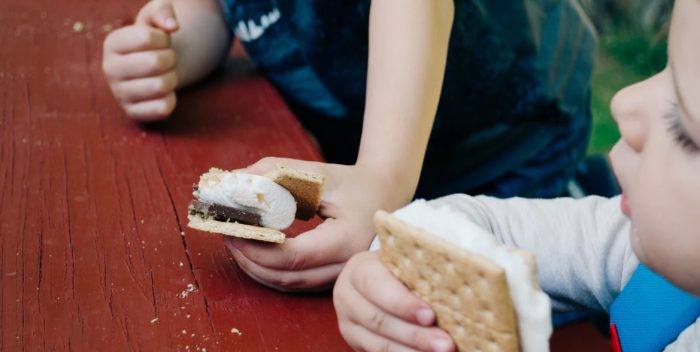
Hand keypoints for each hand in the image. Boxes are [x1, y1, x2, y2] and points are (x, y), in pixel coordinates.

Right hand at [102, 0, 178, 120]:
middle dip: (171, 59)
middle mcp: (109, 69)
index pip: (146, 38)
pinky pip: (162, 108)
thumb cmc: (154, 41)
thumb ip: (163, 10)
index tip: (162, 41)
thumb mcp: (155, 17)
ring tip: (165, 74)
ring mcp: (119, 94)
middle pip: (155, 63)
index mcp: (112, 43)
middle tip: (167, 60)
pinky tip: (163, 93)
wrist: (154, 69)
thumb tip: (172, 26)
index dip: (164, 38)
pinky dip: (172, 99)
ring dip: (172, 79)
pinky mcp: (133, 113)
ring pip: (160, 86)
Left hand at [223, 156, 412, 291]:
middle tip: (226, 232)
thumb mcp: (317, 172)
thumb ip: (275, 173)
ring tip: (234, 239)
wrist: (386, 195)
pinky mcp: (331, 278)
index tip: (232, 227)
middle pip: (286, 277)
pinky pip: (294, 283)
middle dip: (249, 258)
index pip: (292, 257)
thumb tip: (233, 182)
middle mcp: (346, 266)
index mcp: (347, 240)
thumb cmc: (353, 182)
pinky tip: (253, 250)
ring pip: (288, 285)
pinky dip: (269, 270)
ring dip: (255, 267)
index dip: (256, 247)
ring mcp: (339, 276)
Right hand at [334, 251, 455, 351]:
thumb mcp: (404, 261)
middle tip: (446, 344)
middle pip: (379, 321)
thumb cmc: (400, 266)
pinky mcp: (356, 343)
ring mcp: (348, 324)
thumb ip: (419, 272)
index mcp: (359, 270)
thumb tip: (454, 288)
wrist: (377, 277)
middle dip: (415, 335)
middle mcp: (347, 297)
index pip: (377, 287)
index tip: (431, 316)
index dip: (403, 303)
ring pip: (379, 344)